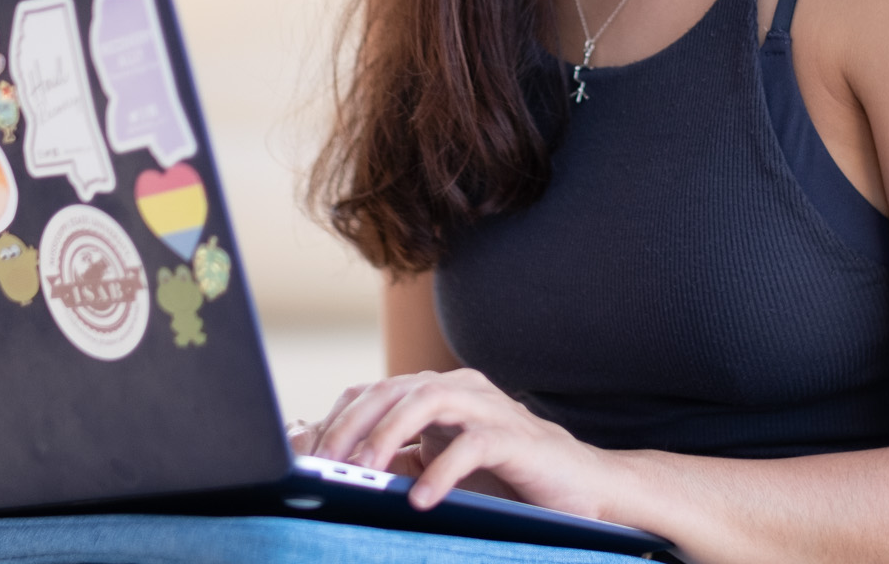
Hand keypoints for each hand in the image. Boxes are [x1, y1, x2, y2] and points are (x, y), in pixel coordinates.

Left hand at [305, 368, 624, 516]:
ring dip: (386, 438)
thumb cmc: (505, 480)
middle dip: (349, 429)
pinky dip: (442, 473)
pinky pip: (471, 445)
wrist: (581, 488)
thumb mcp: (438, 468)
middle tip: (322, 468)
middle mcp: (458, 388)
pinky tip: (421, 500)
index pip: (370, 393)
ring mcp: (487, 407)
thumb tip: (336, 471)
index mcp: (435, 392)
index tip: (307, 459)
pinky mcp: (514, 437)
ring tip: (363, 476)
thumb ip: (398, 462)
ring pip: (423, 403)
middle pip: (388, 392)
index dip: (336, 422)